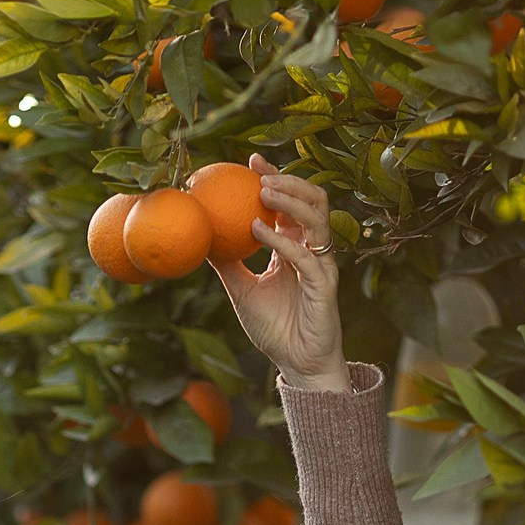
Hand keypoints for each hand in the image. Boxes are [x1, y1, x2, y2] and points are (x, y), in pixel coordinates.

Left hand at [211, 155, 351, 392]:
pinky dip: (281, 239)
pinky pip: (305, 255)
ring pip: (317, 219)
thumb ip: (227, 263)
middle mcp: (312, 250)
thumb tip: (200, 239)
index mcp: (295, 247)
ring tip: (263, 191)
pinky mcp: (324, 285)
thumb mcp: (242, 290)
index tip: (252, 161)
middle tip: (260, 171)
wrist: (296, 363)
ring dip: (290, 201)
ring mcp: (322, 265)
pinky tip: (257, 229)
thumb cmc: (275, 329)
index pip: (291, 203)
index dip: (276, 178)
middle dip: (289, 180)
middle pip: (312, 200)